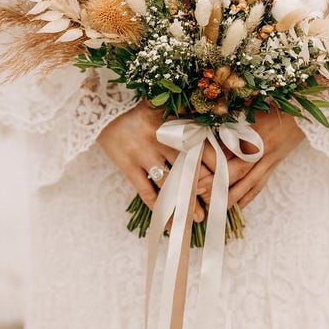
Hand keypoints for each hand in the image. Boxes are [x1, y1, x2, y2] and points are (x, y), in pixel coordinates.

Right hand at [97, 101, 211, 221]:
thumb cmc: (139, 109)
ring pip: (169, 184)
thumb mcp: (164, 106)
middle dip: (204, 187)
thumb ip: (187, 113)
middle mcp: (159, 139)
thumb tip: (213, 122)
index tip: (226, 178)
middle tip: (217, 203)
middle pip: (187, 167)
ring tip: (198, 217)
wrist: (102, 111)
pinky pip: (146, 193)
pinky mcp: (127, 167)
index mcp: (172, 122)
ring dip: (185, 203)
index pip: (200, 145)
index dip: (215, 164)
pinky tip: (169, 223)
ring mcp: (142, 154)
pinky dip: (159, 210)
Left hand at [196, 107, 304, 209]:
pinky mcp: (276, 164)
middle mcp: (263, 149)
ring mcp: (271, 159)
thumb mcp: (251, 108)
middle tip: (198, 191)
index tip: (194, 165)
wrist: (304, 111)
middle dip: (216, 183)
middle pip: (238, 171)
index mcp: (254, 132)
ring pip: (249, 183)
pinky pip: (261, 184)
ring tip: (213, 203)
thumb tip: (206, 131)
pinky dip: (249, 196)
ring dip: (230, 195)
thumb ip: (231, 120)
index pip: (228, 150)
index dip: (210, 160)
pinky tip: (238, 205)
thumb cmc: (275, 105)